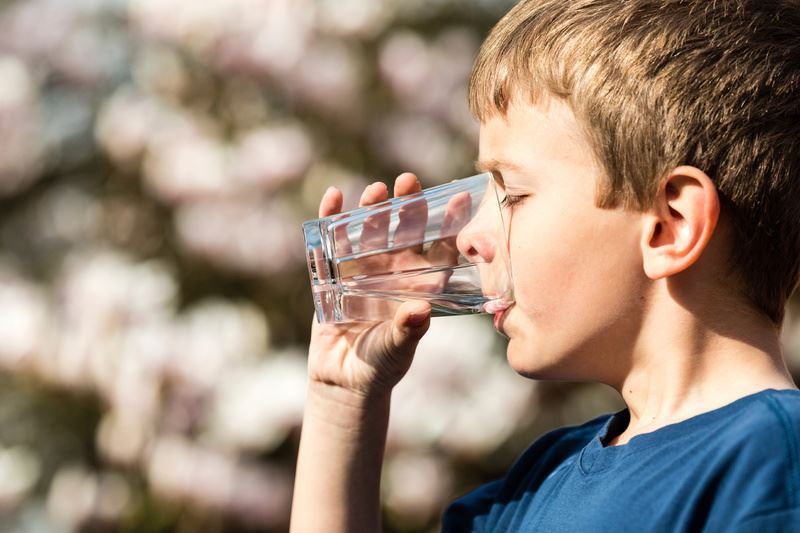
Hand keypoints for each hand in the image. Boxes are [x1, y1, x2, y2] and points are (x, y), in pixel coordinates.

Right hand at [307, 173, 467, 398]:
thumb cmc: (380, 366)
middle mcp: (395, 271)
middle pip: (403, 231)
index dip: (450, 225)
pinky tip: (334, 196)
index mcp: (420, 285)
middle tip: (408, 181)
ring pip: (370, 231)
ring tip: (376, 190)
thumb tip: (420, 311)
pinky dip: (331, 218)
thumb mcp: (396, 350)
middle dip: (407, 206)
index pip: (439, 250)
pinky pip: (332, 241)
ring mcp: (364, 269)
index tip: (460, 198)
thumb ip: (407, 332)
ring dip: (372, 209)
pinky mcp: (334, 273)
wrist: (344, 379)